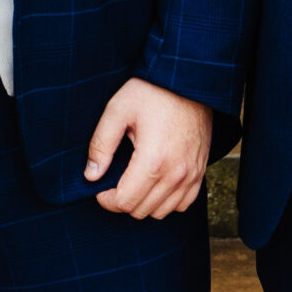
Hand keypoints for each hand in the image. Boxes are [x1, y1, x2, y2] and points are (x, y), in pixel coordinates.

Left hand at [83, 78, 212, 218]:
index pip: (126, 202)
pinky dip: (167, 201)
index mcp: (153, 160)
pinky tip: (155, 183)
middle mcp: (176, 173)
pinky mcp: (200, 171)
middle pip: (142, 210)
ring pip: (162, 212)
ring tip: (133, 181)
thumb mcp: (117, 110)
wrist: (188, 80)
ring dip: (143, 203)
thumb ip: (101, 145)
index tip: (100, 187)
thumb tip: (91, 175)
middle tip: (114, 182)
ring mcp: (191, 174)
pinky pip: (183, 204)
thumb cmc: (151, 92)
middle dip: (122, 201)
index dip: (107, 199)